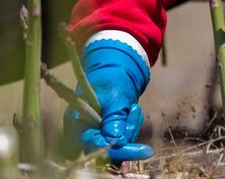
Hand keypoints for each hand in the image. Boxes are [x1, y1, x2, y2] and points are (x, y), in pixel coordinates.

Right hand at [64, 38, 152, 160]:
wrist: (112, 73)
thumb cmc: (111, 80)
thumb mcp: (116, 97)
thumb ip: (114, 119)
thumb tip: (118, 142)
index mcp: (78, 121)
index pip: (97, 145)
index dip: (121, 150)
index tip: (146, 150)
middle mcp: (82, 132)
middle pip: (108, 149)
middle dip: (128, 133)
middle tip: (135, 109)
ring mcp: (92, 134)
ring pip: (117, 146)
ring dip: (130, 129)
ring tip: (133, 107)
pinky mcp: (103, 135)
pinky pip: (120, 141)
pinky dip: (129, 129)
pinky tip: (131, 113)